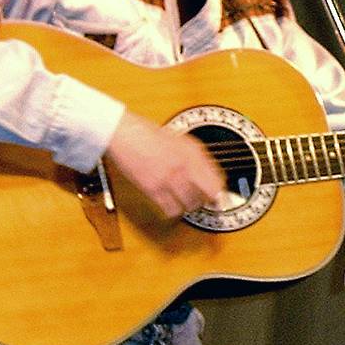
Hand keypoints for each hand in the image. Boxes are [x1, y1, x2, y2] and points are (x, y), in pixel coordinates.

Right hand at [105, 110, 225, 217]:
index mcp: (193, 152)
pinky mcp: (153, 189)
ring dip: (190, 206)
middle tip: (202, 201)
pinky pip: (171, 209)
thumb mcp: (181, 139)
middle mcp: (184, 165)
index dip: (220, 192)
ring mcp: (169, 178)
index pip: (217, 180)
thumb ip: (197, 157)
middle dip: (206, 200)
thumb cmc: (148, 134)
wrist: (124, 134)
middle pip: (207, 196)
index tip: (219, 197)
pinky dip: (173, 211)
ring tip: (186, 202)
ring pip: (190, 205)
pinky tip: (171, 205)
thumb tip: (212, 175)